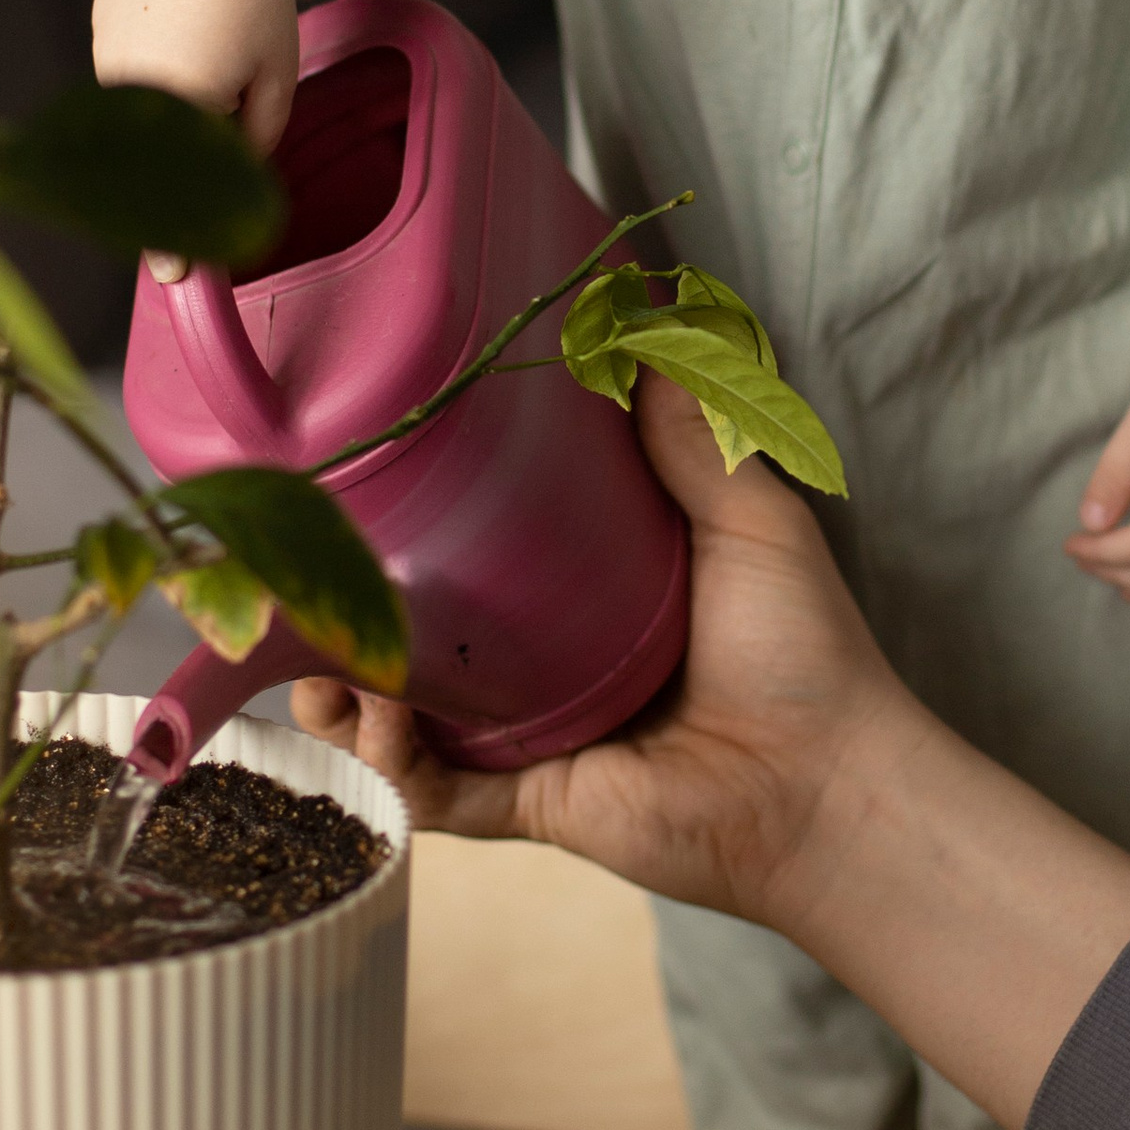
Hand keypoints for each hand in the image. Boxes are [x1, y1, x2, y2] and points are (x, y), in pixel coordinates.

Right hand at [92, 0, 302, 280]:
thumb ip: (252, 143)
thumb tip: (232, 180)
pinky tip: (187, 45)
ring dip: (165, 125)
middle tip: (193, 207)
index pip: (170, 195)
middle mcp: (127, 90)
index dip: (168, 244)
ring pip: (136, 120)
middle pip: (148, 162)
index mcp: (178, 105)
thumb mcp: (275, 78)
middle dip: (169, 186)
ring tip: (210, 77)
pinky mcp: (99, 33)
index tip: (171, 278)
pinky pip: (126, 79)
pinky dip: (152, 82)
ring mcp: (105, 60)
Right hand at [291, 377, 1129, 1129]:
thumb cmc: (802, 650)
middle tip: (301, 572)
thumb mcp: (751, 517)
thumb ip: (692, 434)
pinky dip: (390, 760)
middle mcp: (544, 662)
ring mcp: (529, 735)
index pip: (480, 547)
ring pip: (404, 715)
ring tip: (317, 659)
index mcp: (586, 593)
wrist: (828, 783)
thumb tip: (641, 329)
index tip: (361, 472)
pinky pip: (434, 788)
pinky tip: (373, 714)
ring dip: (344, 690)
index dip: (416, 519)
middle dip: (348, 610)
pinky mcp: (527, 801)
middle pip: (419, 631)